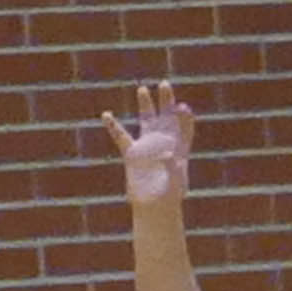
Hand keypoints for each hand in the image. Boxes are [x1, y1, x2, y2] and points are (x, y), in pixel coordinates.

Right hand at [106, 82, 192, 202]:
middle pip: (166, 117)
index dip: (184, 116)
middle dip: (166, 101)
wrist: (155, 206)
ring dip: (145, 105)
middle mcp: (164, 143)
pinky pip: (121, 137)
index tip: (182, 108)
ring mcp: (148, 146)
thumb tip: (165, 153)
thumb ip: (172, 166)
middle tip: (165, 84)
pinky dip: (113, 126)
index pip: (184, 127)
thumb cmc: (170, 195)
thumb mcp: (175, 180)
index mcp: (180, 148)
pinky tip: (106, 115)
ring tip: (143, 89)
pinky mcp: (132, 154)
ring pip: (146, 121)